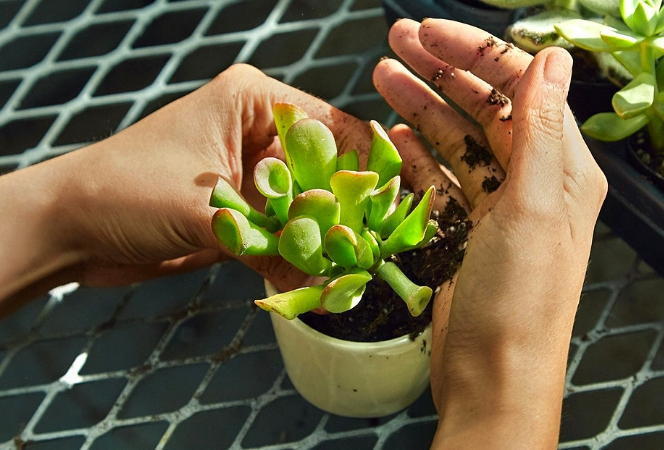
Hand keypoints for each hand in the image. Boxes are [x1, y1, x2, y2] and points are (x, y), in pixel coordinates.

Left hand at [0, 64, 372, 312]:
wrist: (69, 229)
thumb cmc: (123, 191)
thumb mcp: (205, 210)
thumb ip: (271, 244)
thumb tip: (329, 282)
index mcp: (253, 102)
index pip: (333, 129)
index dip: (367, 169)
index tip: (396, 208)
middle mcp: (259, 133)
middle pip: (326, 171)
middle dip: (350, 211)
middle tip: (382, 247)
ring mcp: (253, 175)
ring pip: (309, 206)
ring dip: (328, 238)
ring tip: (362, 267)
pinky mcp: (244, 213)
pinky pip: (287, 234)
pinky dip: (303, 257)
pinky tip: (326, 278)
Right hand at [373, 19, 606, 447]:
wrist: (493, 378)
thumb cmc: (520, 300)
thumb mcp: (532, 207)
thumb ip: (540, 129)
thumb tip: (553, 56)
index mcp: (561, 168)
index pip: (521, 86)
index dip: (473, 53)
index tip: (424, 32)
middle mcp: (532, 182)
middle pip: (485, 107)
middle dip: (442, 71)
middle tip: (393, 42)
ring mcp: (497, 208)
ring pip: (457, 140)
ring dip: (422, 106)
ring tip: (381, 75)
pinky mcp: (466, 232)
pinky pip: (440, 178)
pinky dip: (415, 153)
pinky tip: (389, 133)